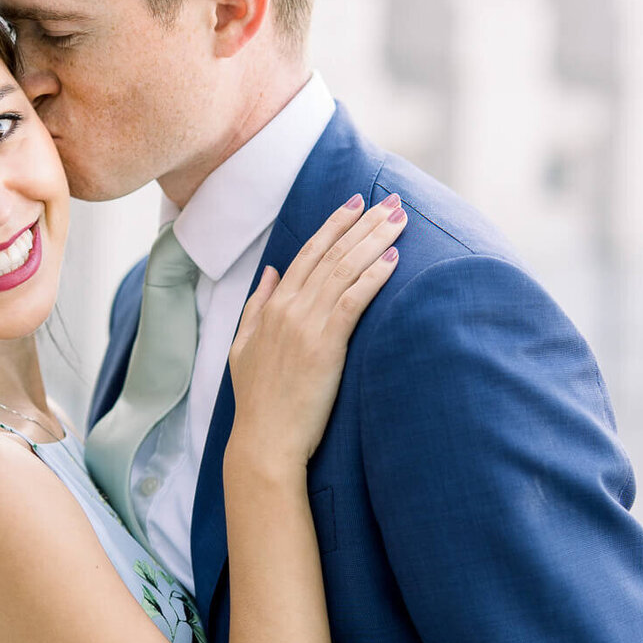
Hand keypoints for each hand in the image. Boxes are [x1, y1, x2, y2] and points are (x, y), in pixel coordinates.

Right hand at [227, 191, 403, 465]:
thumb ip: (257, 307)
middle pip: (332, 254)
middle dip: (364, 223)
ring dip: (375, 240)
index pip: (308, 254)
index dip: (334, 225)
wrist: (265, 440)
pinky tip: (393, 259)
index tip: (356, 204)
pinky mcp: (325, 345)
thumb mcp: (243, 348)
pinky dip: (374, 276)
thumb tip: (270, 273)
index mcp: (271, 308)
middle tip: (392, 201)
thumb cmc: (258, 402)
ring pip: (345, 269)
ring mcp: (306, 325)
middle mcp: (288, 309)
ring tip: (400, 220)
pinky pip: (353, 300)